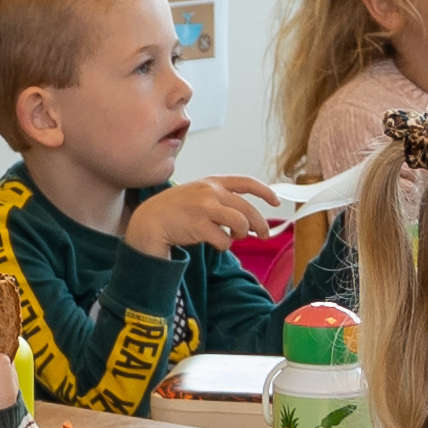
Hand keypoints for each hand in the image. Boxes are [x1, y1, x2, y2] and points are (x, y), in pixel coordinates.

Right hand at [125, 173, 282, 261]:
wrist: (151, 220)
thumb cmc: (176, 209)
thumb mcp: (198, 194)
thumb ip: (221, 200)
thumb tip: (249, 219)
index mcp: (213, 182)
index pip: (247, 183)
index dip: (265, 192)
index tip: (276, 202)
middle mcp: (211, 191)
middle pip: (248, 209)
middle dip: (260, 225)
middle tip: (263, 236)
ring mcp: (205, 207)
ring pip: (240, 223)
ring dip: (241, 235)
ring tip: (233, 238)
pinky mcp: (199, 225)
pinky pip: (224, 240)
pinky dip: (223, 245)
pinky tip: (214, 242)